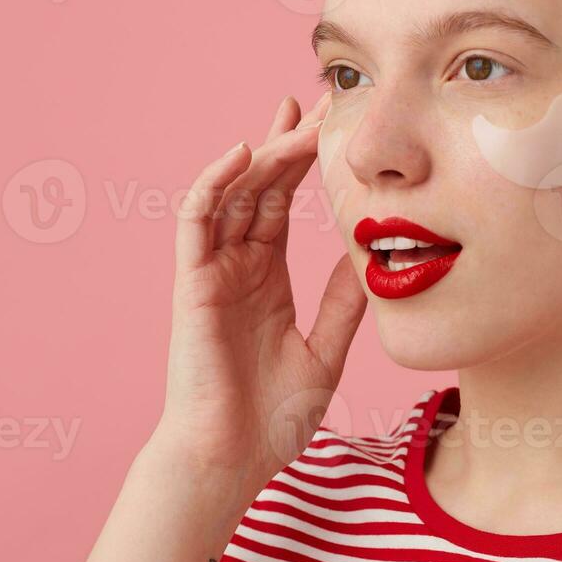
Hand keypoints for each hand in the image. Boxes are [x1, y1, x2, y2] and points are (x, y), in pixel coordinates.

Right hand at [156, 91, 365, 501]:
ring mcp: (211, 272)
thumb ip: (342, 304)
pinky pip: (196, 220)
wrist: (230, 460)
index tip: (331, 125)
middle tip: (321, 101)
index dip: (303, 162)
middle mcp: (236, 267)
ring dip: (262, 153)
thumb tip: (370, 259)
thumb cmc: (272, 420)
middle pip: (259, 187)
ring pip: (232, 193)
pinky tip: (243, 152)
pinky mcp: (191, 283)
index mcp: (266, 280)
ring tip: (296, 119)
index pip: (281, 203)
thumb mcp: (325, 351)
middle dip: (287, 143)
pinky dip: (214, 182)